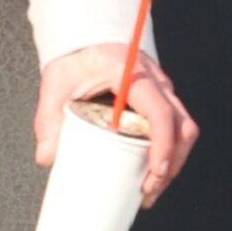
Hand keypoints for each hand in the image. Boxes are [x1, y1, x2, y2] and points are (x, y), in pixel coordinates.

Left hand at [33, 45, 197, 207]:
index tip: (155, 171)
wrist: (85, 40)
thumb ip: (49, 120)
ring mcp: (162, 92)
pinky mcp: (159, 102)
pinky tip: (150, 173)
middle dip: (171, 164)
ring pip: (183, 130)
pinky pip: (174, 129)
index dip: (163, 145)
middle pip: (182, 127)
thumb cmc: (75, 59)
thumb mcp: (56, 86)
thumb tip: (48, 157)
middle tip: (148, 191)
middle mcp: (156, 83)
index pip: (161, 112)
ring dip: (172, 162)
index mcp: (133, 76)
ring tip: (149, 189)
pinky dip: (167, 153)